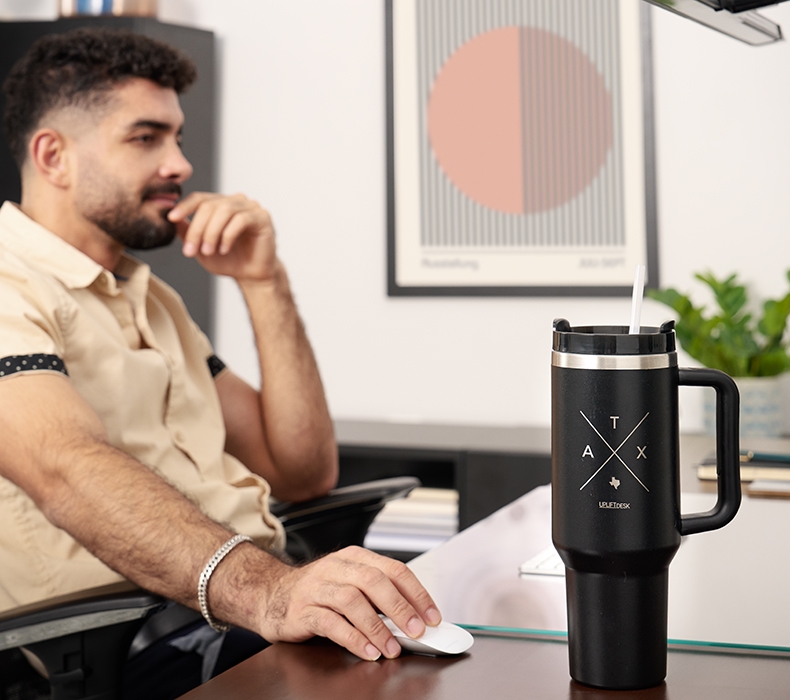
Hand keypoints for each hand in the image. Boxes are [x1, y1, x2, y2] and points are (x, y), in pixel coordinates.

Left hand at [168, 192, 276, 280]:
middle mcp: (235, 202)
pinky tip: (224, 249)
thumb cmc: (229, 260)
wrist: (251, 276)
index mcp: (220, 204)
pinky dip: (228, 235)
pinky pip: (241, 219)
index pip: (199, 198)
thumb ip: (187, 232)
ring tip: (207, 251)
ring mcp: (250, 207)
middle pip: (209, 205)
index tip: (171, 218)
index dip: (184, 207)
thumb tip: (171, 220)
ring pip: (224, 210)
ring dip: (211, 232)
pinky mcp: (262, 217)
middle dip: (197, 228)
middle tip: (191, 250)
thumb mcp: (200, 247)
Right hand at [261, 546, 441, 660]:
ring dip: (376, 626)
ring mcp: (318, 587)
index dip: (416, 593)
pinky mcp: (302, 609)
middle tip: (417, 631)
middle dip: (400, 608)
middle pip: (374, 581)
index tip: (432, 616)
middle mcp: (337, 568)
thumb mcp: (350, 584)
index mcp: (355, 558)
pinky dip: (352, 637)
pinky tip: (366, 650)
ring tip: (391, 647)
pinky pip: (330, 622)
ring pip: (352, 600)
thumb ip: (378, 597)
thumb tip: (415, 619)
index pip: (394, 569)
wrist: (271, 593)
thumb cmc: (318, 591)